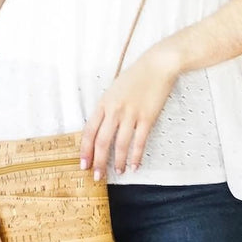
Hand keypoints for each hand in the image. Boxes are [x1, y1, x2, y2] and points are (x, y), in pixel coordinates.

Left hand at [81, 45, 179, 178]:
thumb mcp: (114, 90)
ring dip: (118, 162)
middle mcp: (114, 110)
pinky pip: (139, 142)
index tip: (83, 164)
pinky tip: (135, 166)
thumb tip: (101, 130)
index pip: (89, 131)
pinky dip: (136, 156)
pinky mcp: (147, 118)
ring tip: (118, 173)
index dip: (85, 150)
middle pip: (102, 142)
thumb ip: (106, 109)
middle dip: (99, 162)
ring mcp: (131, 114)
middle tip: (97, 176)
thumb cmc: (135, 77)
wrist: (157, 65)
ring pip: (120, 145)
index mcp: (103, 103)